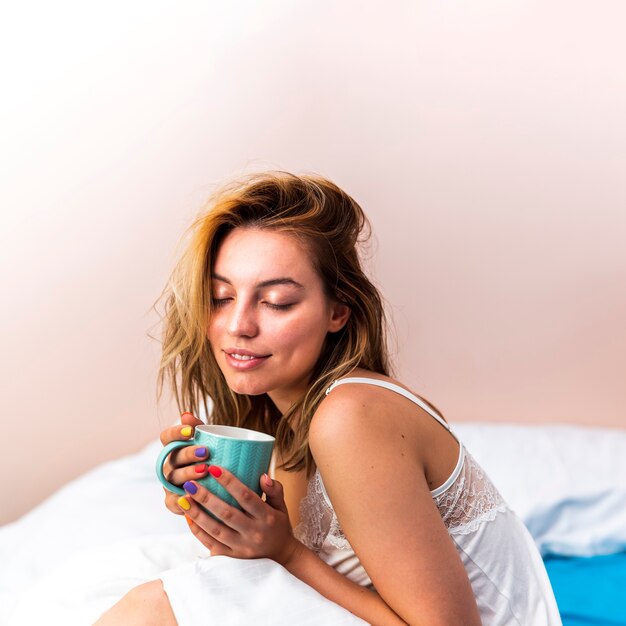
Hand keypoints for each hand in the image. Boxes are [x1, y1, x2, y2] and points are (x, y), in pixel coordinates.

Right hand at [160, 412, 209, 514]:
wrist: (218, 491)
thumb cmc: (213, 462)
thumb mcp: (211, 444)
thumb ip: (201, 429)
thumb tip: (185, 413)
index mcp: (175, 449)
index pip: (167, 437)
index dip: (176, 433)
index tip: (191, 431)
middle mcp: (169, 465)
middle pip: (173, 457)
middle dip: (188, 453)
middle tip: (206, 452)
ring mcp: (169, 484)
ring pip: (174, 477)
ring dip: (188, 473)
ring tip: (204, 470)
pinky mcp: (172, 502)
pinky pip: (172, 502)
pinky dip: (181, 500)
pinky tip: (193, 495)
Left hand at [178, 467, 301, 566]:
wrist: (282, 559)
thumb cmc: (279, 526)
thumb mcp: (282, 506)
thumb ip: (274, 490)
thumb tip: (262, 475)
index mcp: (267, 517)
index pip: (246, 497)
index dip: (230, 482)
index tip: (213, 468)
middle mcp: (254, 533)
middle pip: (226, 513)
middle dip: (206, 497)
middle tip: (190, 483)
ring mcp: (241, 547)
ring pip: (215, 530)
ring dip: (197, 514)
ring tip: (184, 499)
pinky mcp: (232, 558)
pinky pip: (211, 544)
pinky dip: (198, 531)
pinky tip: (188, 517)